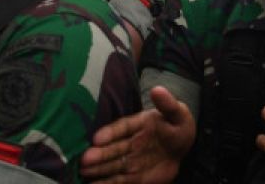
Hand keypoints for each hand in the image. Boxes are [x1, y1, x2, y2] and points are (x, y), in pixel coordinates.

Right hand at [80, 86, 195, 182]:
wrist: (181, 148)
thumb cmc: (177, 126)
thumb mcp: (177, 113)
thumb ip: (168, 104)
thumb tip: (157, 89)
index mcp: (139, 123)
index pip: (123, 128)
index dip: (110, 133)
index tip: (97, 138)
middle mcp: (131, 142)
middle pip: (114, 149)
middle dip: (100, 154)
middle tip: (85, 159)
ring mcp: (131, 159)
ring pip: (113, 165)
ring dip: (99, 169)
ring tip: (83, 172)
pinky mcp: (134, 177)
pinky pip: (119, 181)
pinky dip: (107, 183)